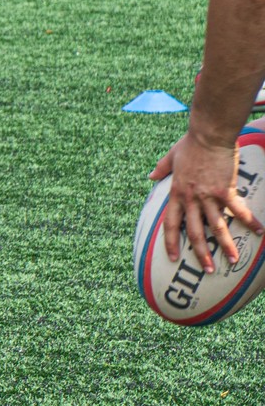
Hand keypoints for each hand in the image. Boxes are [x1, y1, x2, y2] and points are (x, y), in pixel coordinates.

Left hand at [152, 129, 263, 269]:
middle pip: (195, 232)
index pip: (170, 224)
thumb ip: (161, 169)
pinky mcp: (225, 191)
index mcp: (176, 193)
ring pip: (217, 226)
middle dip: (201, 253)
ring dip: (226, 245)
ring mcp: (208, 196)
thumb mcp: (170, 157)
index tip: (172, 257)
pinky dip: (249, 221)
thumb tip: (150, 176)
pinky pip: (239, 210)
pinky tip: (259, 232)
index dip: (171, 242)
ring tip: (233, 260)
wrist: (208, 135)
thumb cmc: (190, 144)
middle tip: (208, 270)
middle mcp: (191, 199)